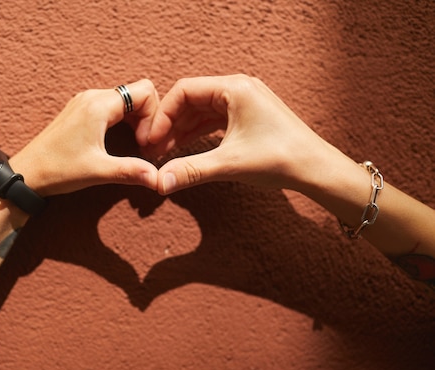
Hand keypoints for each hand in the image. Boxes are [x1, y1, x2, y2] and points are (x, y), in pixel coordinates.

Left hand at [7, 79, 159, 196]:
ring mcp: (85, 102)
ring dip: (137, 121)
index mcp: (98, 105)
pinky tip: (121, 142)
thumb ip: (131, 171)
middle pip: (137, 94)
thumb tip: (158, 178)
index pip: (144, 92)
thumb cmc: (57, 169)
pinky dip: (123, 121)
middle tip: (146, 147)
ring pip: (125, 100)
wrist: (26, 173)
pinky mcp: (80, 112)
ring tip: (136, 146)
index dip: (154, 117)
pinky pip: (112, 107)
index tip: (147, 143)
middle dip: (148, 119)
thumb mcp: (98, 171)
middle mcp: (92, 97)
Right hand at [148, 75, 347, 194]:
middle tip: (153, 149)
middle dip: (170, 124)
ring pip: (201, 111)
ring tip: (164, 152)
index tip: (151, 139)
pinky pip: (214, 120)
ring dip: (182, 130)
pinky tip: (184, 149)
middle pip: (191, 100)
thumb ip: (191, 170)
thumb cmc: (281, 159)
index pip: (184, 91)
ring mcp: (244, 101)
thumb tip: (159, 183)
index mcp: (234, 88)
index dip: (163, 115)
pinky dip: (197, 134)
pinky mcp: (248, 116)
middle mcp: (239, 89)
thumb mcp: (230, 164)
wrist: (316, 169)